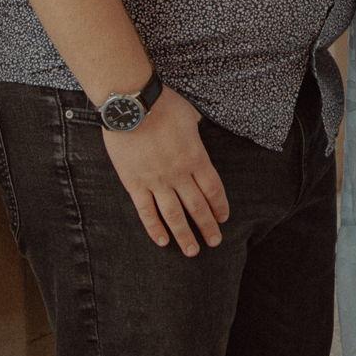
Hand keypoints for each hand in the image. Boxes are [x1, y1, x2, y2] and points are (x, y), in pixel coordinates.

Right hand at [100, 85, 230, 254]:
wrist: (132, 105)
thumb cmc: (163, 104)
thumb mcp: (190, 115)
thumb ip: (196, 128)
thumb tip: (197, 127)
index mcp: (196, 158)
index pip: (213, 189)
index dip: (219, 206)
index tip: (223, 219)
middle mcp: (179, 174)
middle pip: (197, 206)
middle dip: (207, 226)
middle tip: (214, 242)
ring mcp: (156, 181)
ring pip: (174, 215)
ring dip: (185, 235)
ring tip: (192, 251)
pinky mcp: (134, 184)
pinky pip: (146, 211)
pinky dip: (154, 228)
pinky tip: (162, 241)